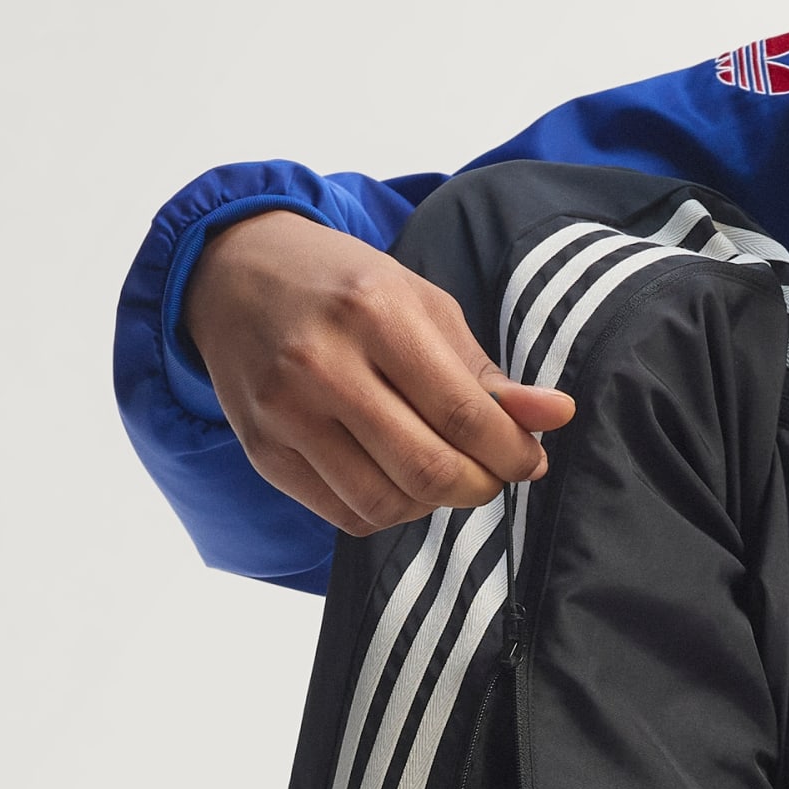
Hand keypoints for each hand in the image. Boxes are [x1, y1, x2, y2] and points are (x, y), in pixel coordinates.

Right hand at [183, 210, 573, 533]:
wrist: (232, 274)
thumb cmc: (344, 287)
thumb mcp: (422, 305)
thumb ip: (486, 372)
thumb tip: (556, 417)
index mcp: (376, 313)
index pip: (463, 414)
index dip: (512, 452)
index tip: (531, 459)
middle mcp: (323, 364)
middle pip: (427, 468)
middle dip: (481, 485)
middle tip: (494, 474)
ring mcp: (285, 413)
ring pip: (385, 502)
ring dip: (435, 503)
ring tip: (447, 473)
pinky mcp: (262, 452)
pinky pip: (345, 514)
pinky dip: (389, 511)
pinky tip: (399, 480)